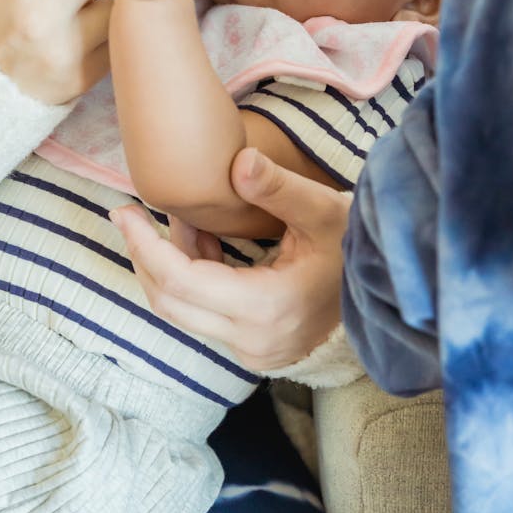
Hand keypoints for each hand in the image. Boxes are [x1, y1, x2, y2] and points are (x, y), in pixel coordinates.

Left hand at [110, 147, 350, 370]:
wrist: (388, 297)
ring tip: (179, 218)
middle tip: (128, 213)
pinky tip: (202, 241)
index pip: (181, 283)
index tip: (125, 212)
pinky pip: (202, 316)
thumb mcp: (323, 211)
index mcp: (265, 308)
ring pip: (182, 311)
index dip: (145, 246)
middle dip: (144, 255)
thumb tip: (237, 161)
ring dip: (168, 265)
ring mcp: (251, 351)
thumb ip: (278, 187)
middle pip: (170, 302)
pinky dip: (190, 279)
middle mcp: (251, 340)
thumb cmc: (356, 249)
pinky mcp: (252, 350)